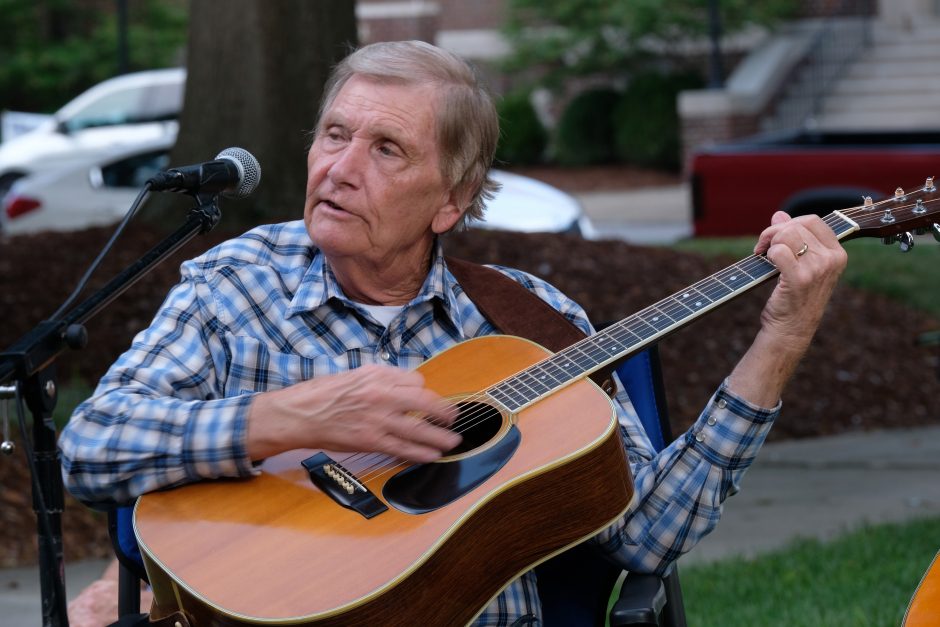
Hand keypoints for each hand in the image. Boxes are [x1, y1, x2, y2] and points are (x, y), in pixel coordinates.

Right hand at [246, 364, 459, 462]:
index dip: (425, 391)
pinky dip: (421, 453)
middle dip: (445, 412)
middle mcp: (383, 395)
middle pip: (426, 402)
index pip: (417, 381)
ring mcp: (379, 419)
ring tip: (453, 441)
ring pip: (420, 428)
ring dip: (440, 436)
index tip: (428, 399)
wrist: (300, 413)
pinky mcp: (372, 441)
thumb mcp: (356, 374)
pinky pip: (403, 448)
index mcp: (379, 376)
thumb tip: (406, 384)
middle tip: (455, 418)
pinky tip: (432, 455)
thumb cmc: (324, 393)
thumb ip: (382, 379)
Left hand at [752, 211, 847, 349]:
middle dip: (773, 232)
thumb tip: (778, 215)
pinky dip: (767, 253)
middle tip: (763, 246)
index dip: (789, 223)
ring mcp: (817, 269)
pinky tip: (764, 262)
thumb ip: (792, 237)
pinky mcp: (799, 279)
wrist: (790, 330)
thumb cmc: (794, 298)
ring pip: (786, 234)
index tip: (776, 237)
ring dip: (769, 242)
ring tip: (763, 254)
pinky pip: (778, 251)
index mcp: (837, 253)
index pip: (812, 220)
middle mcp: (832, 259)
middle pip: (797, 225)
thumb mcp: (799, 264)